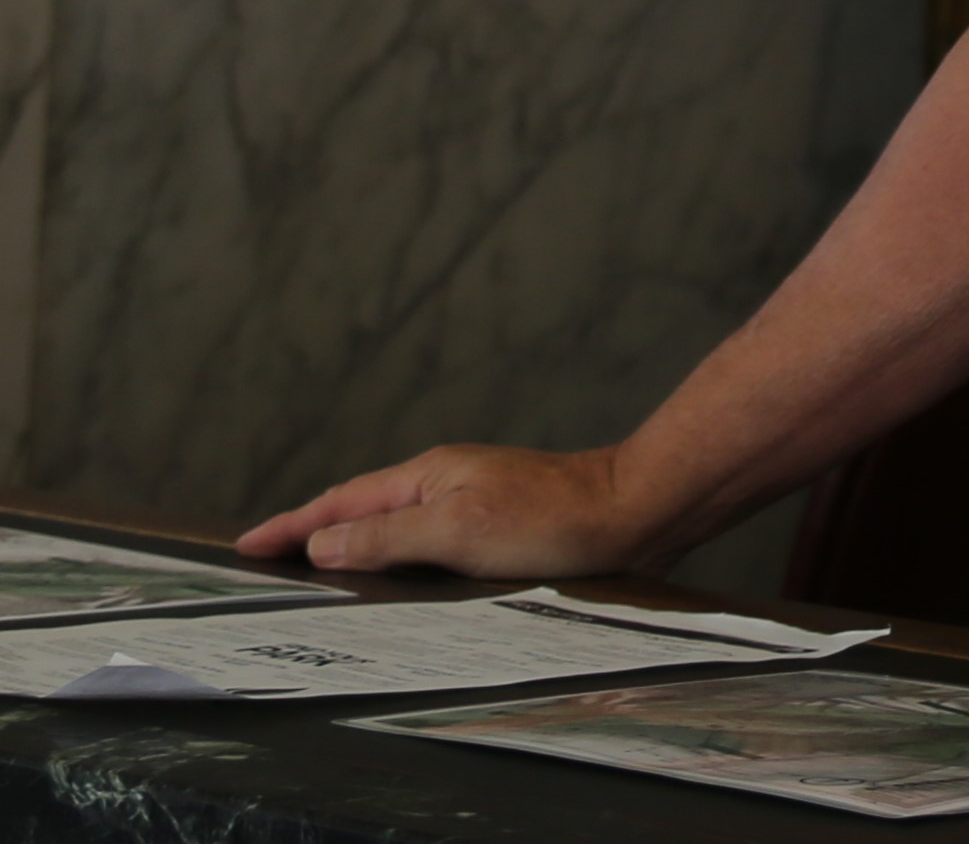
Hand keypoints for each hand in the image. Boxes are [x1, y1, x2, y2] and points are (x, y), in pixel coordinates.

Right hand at [237, 444, 654, 578]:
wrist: (633, 515)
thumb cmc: (552, 518)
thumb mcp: (457, 530)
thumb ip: (387, 535)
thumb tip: (323, 544)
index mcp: (429, 475)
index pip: (341, 503)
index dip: (292, 526)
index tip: (245, 544)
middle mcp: (447, 483)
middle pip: (364, 511)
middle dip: (314, 534)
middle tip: (268, 560)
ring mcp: (475, 502)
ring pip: (397, 527)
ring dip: (356, 548)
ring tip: (318, 576)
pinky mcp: (500, 529)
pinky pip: (430, 544)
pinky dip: (399, 561)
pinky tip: (400, 585)